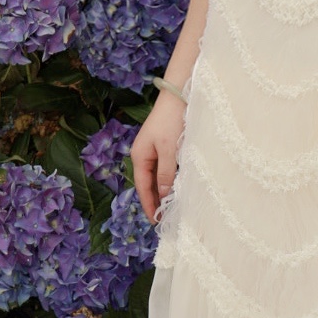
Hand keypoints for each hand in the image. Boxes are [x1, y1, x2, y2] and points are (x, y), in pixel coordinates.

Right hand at [131, 92, 187, 223]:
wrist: (178, 94)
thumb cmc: (172, 120)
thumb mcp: (169, 149)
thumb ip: (166, 173)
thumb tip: (163, 195)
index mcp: (139, 156)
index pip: (142, 187)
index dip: (149, 205)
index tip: (156, 222)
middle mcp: (143, 154)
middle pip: (148, 183)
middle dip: (154, 200)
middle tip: (164, 219)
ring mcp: (153, 149)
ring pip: (156, 176)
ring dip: (161, 191)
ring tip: (169, 208)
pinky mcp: (163, 144)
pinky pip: (163, 167)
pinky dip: (167, 179)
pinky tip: (175, 187)